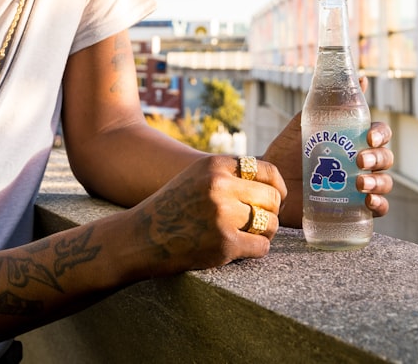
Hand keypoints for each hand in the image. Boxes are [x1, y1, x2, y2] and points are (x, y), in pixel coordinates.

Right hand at [125, 155, 286, 275]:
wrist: (140, 237)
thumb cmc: (172, 207)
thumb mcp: (197, 176)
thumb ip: (230, 175)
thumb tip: (274, 185)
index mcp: (215, 165)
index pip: (267, 171)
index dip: (278, 187)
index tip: (276, 199)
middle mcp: (220, 186)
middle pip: (272, 199)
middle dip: (270, 213)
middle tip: (258, 223)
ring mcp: (222, 215)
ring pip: (270, 224)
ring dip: (264, 234)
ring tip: (247, 236)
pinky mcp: (224, 244)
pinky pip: (261, 247)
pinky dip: (255, 251)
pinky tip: (239, 250)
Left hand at [261, 77, 393, 227]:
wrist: (269, 184)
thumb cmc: (287, 151)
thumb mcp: (304, 125)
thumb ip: (327, 103)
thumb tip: (360, 76)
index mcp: (353, 141)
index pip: (379, 134)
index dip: (381, 134)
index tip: (369, 137)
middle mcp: (360, 164)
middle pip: (385, 158)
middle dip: (378, 158)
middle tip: (359, 160)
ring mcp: (358, 187)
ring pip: (385, 182)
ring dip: (379, 182)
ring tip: (360, 184)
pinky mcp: (353, 208)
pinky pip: (378, 208)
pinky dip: (380, 205)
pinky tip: (369, 201)